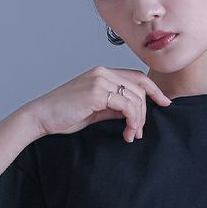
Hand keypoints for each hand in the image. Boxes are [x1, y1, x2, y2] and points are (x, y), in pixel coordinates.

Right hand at [28, 66, 171, 141]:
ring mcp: (99, 80)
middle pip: (139, 89)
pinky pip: (127, 105)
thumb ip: (114, 107)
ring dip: (138, 120)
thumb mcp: (95, 109)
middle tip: (138, 133)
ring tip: (131, 135)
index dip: (154, 90)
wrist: (42, 117)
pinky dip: (132, 121)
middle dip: (145, 113)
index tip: (165, 103)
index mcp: (102, 73)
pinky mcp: (97, 92)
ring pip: (135, 98)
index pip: (136, 77)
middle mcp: (102, 72)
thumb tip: (133, 113)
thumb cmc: (65, 115)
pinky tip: (127, 133)